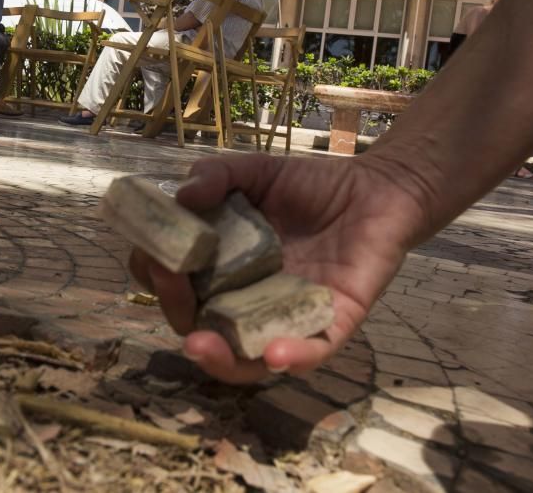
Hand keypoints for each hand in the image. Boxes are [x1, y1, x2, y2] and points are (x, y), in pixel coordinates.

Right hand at [129, 153, 429, 383]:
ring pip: (245, 360)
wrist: (377, 188)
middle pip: (198, 326)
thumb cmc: (310, 185)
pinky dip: (290, 357)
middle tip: (173, 284)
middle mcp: (246, 302)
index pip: (174, 285)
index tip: (155, 255)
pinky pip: (310, 353)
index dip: (155, 275)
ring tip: (200, 344)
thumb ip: (216, 175)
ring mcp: (287, 318)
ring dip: (218, 359)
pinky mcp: (332, 324)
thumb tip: (180, 195)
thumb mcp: (254, 172)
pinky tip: (273, 351)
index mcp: (220, 269)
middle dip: (176, 311)